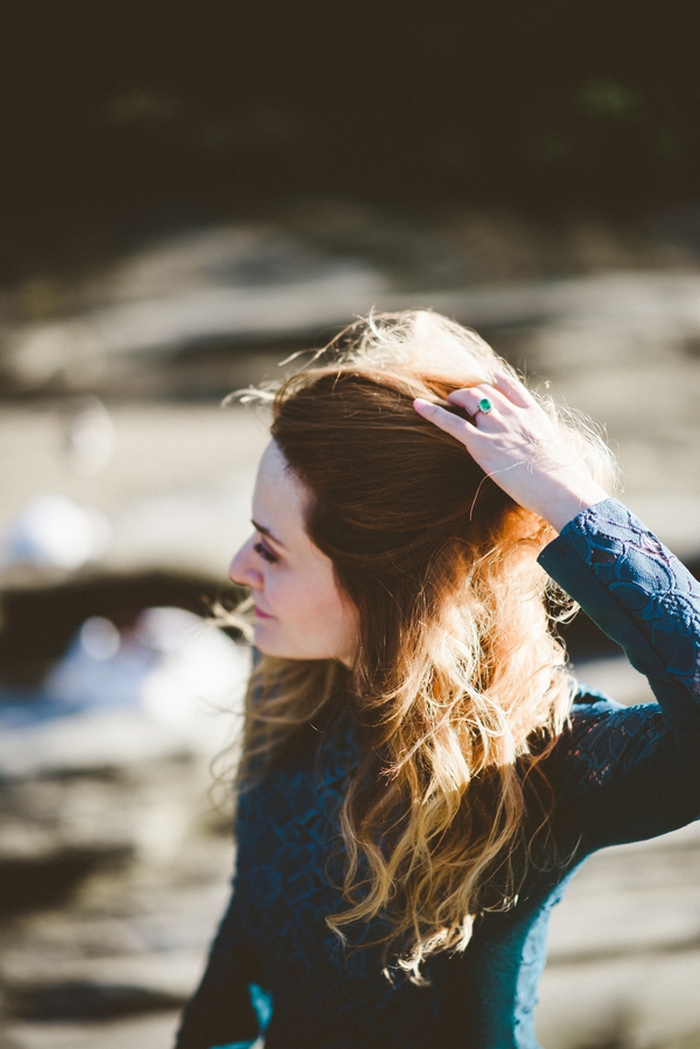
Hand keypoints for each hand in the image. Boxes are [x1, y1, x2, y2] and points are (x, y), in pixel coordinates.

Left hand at [413, 371, 608, 533]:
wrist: (561, 487)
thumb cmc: (563, 481)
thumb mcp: (558, 456)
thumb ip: (545, 449)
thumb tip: (547, 461)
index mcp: (534, 415)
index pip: (512, 388)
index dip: (498, 381)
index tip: (490, 377)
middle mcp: (514, 414)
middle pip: (487, 391)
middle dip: (471, 392)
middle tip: (460, 399)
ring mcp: (497, 427)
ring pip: (470, 399)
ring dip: (456, 398)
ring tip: (446, 401)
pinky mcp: (482, 444)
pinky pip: (452, 422)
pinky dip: (432, 412)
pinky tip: (416, 405)